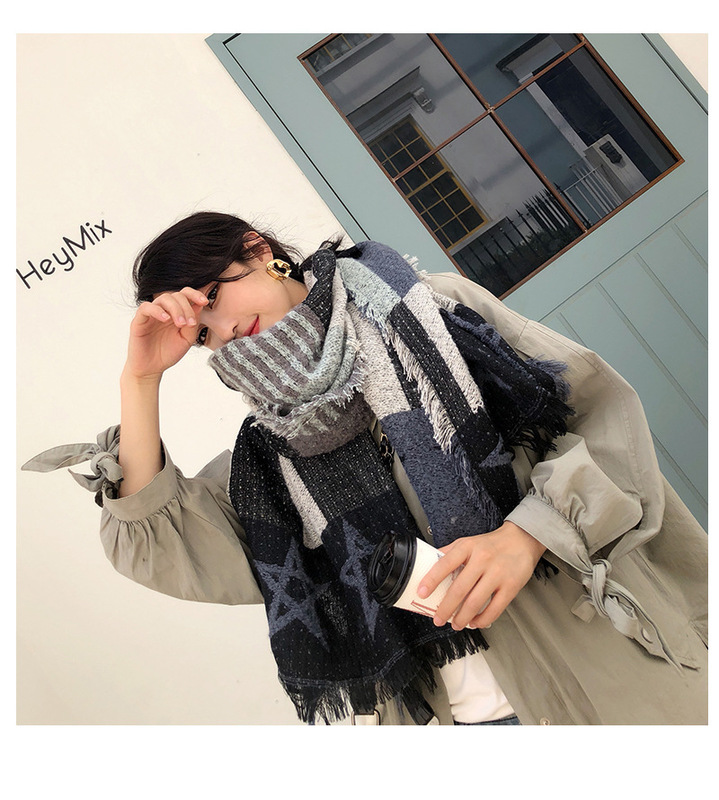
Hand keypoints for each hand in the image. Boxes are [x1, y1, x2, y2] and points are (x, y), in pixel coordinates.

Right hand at [124, 287, 208, 380]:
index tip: (205, 302)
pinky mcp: (139, 321)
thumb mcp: (187, 339)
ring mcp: (151, 314)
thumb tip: (199, 305)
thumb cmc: (168, 353)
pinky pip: (146, 308)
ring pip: (163, 298)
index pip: (185, 295)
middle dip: (186, 307)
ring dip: (175, 309)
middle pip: (176, 295)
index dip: (195, 294)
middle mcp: (164, 310)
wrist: (152, 368)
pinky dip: (157, 310)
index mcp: (176, 313)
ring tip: (180, 324)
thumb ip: (193, 324)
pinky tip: (166, 319)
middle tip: (189, 323)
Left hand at [417, 521, 545, 630]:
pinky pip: (495, 608)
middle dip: (446, 608)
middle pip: (459, 589)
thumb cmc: (491, 544)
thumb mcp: (468, 542)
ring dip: (462, 618)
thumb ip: (449, 553)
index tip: (421, 593)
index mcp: (467, 547)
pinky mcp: (511, 586)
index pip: (445, 564)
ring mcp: (497, 573)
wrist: (522, 540)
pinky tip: (475, 622)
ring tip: (456, 624)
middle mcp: (482, 559)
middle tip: (438, 619)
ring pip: (475, 602)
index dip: (431, 580)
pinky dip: (482, 619)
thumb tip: (427, 564)